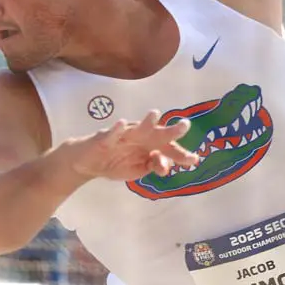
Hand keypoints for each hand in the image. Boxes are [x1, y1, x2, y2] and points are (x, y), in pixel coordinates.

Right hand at [76, 111, 198, 182]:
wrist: (90, 162)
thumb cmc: (118, 162)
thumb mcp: (138, 170)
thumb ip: (153, 166)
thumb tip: (166, 166)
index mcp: (151, 145)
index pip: (169, 149)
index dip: (181, 154)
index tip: (194, 159)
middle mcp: (141, 137)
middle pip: (158, 133)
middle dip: (171, 130)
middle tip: (185, 125)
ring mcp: (124, 135)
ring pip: (137, 127)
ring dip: (146, 121)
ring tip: (155, 114)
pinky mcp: (106, 137)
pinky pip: (112, 133)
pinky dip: (116, 129)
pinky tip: (121, 124)